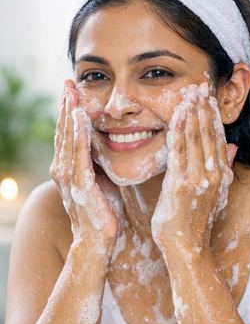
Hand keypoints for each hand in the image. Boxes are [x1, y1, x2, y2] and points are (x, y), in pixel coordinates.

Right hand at [51, 80, 120, 246]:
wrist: (97, 243)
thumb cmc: (104, 213)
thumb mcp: (102, 182)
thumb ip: (99, 164)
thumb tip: (110, 145)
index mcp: (71, 167)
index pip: (70, 133)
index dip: (71, 110)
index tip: (74, 88)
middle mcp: (64, 169)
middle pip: (64, 130)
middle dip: (66, 105)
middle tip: (68, 80)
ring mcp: (69, 177)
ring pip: (67, 138)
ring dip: (69, 113)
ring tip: (72, 91)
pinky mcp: (79, 186)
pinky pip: (77, 154)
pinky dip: (78, 134)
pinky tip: (80, 118)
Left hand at [151, 83, 236, 255]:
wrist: (187, 247)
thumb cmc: (193, 223)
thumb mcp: (214, 194)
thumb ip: (221, 168)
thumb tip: (230, 147)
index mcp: (221, 175)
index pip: (218, 138)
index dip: (213, 115)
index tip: (208, 95)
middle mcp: (214, 174)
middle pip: (209, 133)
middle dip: (204, 107)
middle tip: (201, 83)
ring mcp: (200, 178)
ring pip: (196, 137)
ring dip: (193, 112)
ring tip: (190, 90)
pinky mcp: (183, 183)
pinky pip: (181, 150)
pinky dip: (180, 128)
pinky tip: (179, 112)